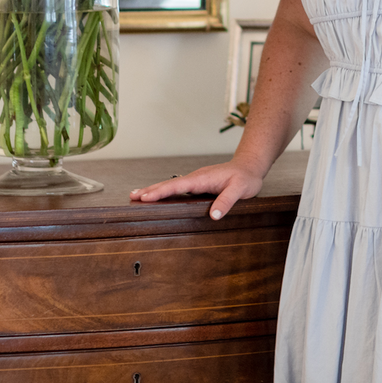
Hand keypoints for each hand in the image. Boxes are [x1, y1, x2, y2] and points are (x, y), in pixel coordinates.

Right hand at [129, 161, 264, 218]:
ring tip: (138, 195)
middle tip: (133, 196)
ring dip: (154, 190)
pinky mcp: (198, 184)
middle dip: (150, 190)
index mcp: (201, 179)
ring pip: (171, 185)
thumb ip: (226, 201)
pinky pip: (177, 187)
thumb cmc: (245, 178)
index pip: (176, 185)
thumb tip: (213, 215)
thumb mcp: (240, 190)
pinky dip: (165, 191)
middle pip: (168, 184)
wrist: (249, 166)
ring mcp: (195, 180)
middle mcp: (195, 178)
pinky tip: (159, 195)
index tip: (145, 197)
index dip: (160, 192)